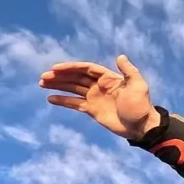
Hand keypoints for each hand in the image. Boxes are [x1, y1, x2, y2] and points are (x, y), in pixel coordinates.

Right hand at [38, 55, 160, 139]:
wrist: (141, 127)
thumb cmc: (140, 106)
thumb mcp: (138, 86)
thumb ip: (129, 71)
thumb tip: (120, 56)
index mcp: (108, 78)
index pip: (86, 69)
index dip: (71, 67)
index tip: (56, 68)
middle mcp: (99, 86)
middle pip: (76, 77)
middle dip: (60, 76)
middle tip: (43, 77)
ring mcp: (95, 98)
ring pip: (73, 89)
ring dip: (58, 85)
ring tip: (42, 84)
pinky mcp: (92, 110)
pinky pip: (74, 103)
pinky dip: (63, 101)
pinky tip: (50, 98)